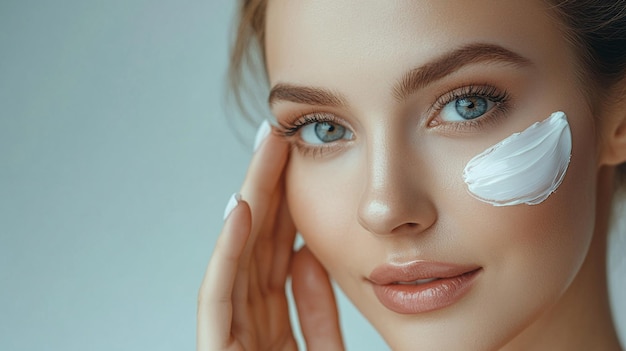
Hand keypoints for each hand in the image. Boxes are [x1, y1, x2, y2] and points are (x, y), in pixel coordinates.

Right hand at [197, 123, 344, 349]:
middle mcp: (245, 322)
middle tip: (276, 137)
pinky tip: (240, 209)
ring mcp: (228, 335)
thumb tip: (306, 256)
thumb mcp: (325, 350)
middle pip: (253, 243)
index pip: (273, 253)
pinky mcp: (216, 350)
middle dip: (265, 188)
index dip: (284, 205)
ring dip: (249, 201)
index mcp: (268, 323)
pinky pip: (217, 295)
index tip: (296, 162)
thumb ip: (316, 310)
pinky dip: (226, 252)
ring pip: (235, 255)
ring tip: (264, 151)